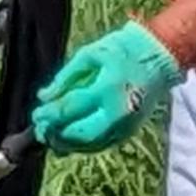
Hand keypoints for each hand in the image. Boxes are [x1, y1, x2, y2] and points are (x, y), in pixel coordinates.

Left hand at [31, 21, 181, 154]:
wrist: (159, 57)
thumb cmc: (121, 50)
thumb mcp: (90, 54)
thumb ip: (66, 76)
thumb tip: (44, 97)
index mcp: (108, 88)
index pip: (72, 108)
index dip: (50, 115)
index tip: (36, 114)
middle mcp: (119, 111)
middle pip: (82, 134)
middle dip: (57, 135)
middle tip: (41, 131)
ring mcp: (127, 124)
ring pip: (92, 144)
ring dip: (68, 144)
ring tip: (51, 138)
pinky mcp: (131, 131)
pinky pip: (103, 144)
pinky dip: (83, 145)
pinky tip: (69, 140)